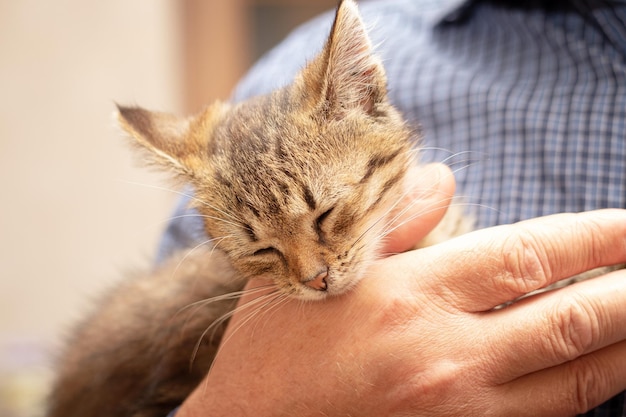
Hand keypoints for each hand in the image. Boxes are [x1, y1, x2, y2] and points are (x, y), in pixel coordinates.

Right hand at [177, 169, 625, 415]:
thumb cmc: (276, 346)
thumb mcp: (319, 266)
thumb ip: (392, 220)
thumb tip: (444, 176)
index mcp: (411, 297)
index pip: (530, 256)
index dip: (596, 237)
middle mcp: (446, 356)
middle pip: (571, 320)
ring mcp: (459, 412)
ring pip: (575, 382)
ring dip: (623, 347)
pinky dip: (584, 393)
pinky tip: (598, 371)